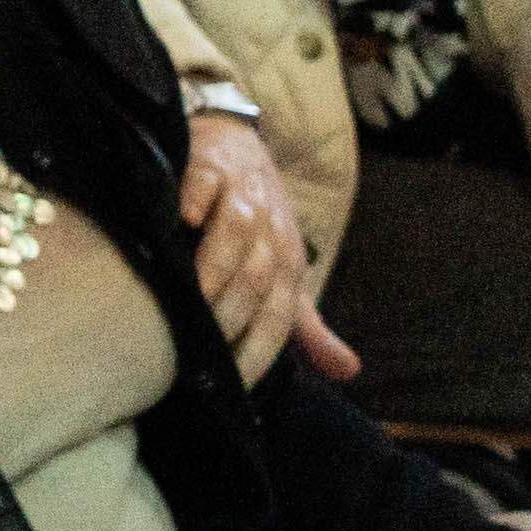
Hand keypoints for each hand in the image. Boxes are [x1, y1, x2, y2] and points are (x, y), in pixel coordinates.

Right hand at [175, 109, 337, 379]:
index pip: (279, 316)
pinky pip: (204, 182)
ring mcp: (239, 196)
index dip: (257, 352)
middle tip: (198, 345)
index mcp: (288, 265)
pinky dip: (195, 198)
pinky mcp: (208, 166)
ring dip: (218, 262)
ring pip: (238, 228)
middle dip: (232, 310)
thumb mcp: (283, 274)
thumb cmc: (257, 223)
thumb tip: (349, 372)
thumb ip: (307, 327)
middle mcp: (269, 232)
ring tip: (193, 296)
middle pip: (261, 274)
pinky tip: (182, 220)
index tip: (229, 385)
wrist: (238, 145)